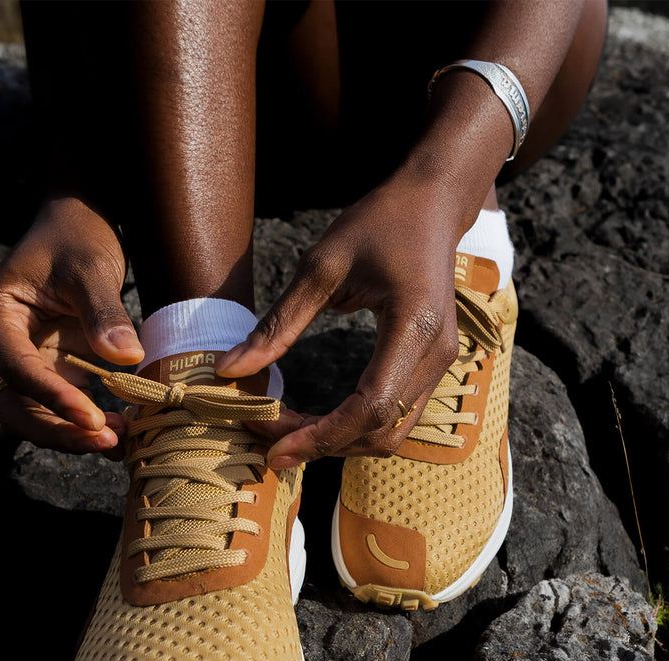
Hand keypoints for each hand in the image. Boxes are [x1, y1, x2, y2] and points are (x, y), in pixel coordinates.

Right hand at [0, 196, 143, 459]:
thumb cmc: (77, 237)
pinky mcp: (56, 370)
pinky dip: (90, 425)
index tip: (93, 418)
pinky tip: (125, 434)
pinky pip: (66, 408)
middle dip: (58, 431)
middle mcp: (4, 346)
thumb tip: (126, 358)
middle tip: (107, 442)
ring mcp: (29, 361)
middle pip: (17, 405)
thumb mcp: (90, 268)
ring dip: (74, 435)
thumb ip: (104, 312)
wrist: (81, 225)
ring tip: (121, 442)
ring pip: (38, 415)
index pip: (16, 369)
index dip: (51, 398)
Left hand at [217, 175, 462, 466]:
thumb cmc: (378, 223)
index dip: (322, 436)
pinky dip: (355, 427)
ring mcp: (440, 364)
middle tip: (269, 435)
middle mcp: (436, 354)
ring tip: (288, 428)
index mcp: (413, 326)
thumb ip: (276, 325)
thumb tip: (227, 371)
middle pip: (381, 430)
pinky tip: (317, 418)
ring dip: (339, 441)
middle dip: (323, 443)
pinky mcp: (433, 366)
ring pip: (391, 432)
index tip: (275, 447)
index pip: (370, 406)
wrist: (432, 205)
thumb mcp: (320, 266)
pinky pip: (395, 415)